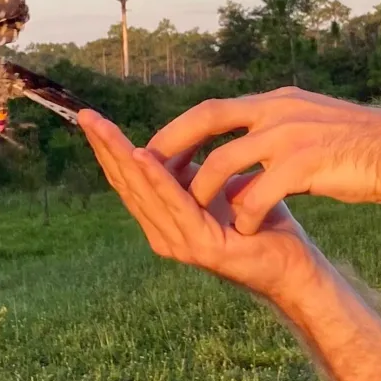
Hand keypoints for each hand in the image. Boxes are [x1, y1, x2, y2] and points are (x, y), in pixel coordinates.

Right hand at [79, 110, 320, 297]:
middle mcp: (164, 233)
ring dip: (121, 156)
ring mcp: (179, 242)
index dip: (110, 149)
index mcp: (166, 219)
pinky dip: (157, 178)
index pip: (130, 179)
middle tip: (85, 116)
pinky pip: (175, 204)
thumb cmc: (262, 224)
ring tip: (102, 128)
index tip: (92, 117)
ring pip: (144, 190)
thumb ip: (195, 173)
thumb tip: (179, 142)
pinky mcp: (200, 245)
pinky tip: (142, 154)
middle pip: (128, 183)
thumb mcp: (220, 188)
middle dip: (106, 148)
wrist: (295, 264)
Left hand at [149, 87, 380, 234]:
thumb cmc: (359, 148)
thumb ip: (276, 132)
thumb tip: (247, 149)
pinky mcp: (305, 163)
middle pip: (207, 121)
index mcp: (276, 102)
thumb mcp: (310, 126)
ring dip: (204, 189)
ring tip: (197, 213)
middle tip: (147, 172)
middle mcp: (277, 111)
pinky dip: (245, 212)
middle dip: (173, 147)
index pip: (213, 109)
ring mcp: (289, 135)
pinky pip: (258, 192)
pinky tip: (243, 229)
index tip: (156, 150)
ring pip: (224, 161)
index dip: (180, 129)